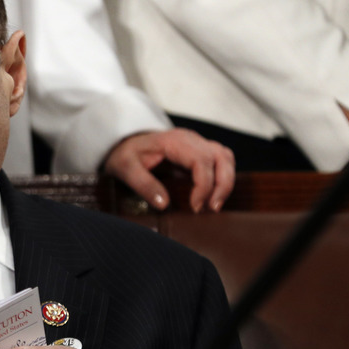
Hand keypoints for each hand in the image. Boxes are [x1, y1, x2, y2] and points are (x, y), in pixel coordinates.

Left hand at [104, 129, 235, 212]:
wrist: (122, 143)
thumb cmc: (125, 154)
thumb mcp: (125, 168)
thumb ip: (143, 185)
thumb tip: (164, 204)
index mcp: (175, 141)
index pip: (201, 160)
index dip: (204, 185)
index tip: (196, 207)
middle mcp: (190, 139)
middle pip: (221, 157)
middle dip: (222, 185)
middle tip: (212, 209)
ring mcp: (197, 143)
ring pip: (225, 157)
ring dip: (226, 181)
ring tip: (215, 204)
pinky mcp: (198, 151)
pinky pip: (221, 160)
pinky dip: (223, 176)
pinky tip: (213, 194)